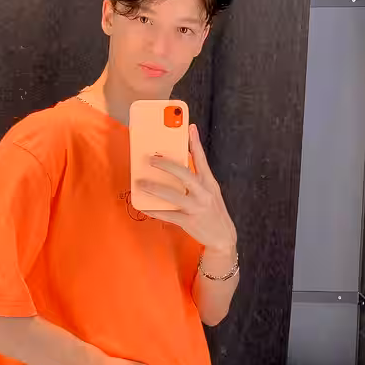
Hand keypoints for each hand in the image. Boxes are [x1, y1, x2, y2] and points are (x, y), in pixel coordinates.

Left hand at [138, 124, 236, 250]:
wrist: (223, 237)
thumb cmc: (213, 211)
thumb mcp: (210, 192)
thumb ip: (197, 179)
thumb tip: (178, 165)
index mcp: (209, 183)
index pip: (202, 159)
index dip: (195, 143)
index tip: (189, 128)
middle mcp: (204, 193)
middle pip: (184, 174)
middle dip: (167, 165)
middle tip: (151, 160)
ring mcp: (196, 208)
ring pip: (173, 195)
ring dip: (155, 188)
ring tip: (141, 183)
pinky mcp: (189, 222)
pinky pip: (168, 214)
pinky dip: (155, 210)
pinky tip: (145, 207)